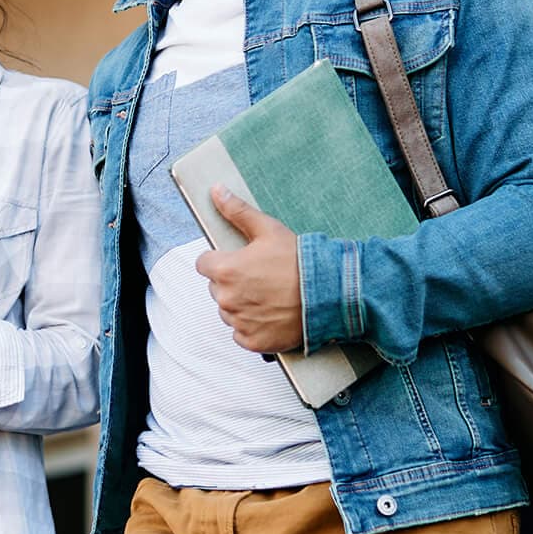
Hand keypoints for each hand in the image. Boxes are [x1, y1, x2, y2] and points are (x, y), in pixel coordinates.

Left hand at [193, 186, 303, 354]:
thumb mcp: (268, 230)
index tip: (238, 261)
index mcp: (225, 270)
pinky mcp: (252, 341)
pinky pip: (241, 333)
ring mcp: (239, 322)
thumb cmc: (300, 262)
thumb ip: (237, 211)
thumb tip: (217, 192)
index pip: (204, 264)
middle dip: (232, 283)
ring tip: (268, 296)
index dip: (221, 260)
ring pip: (229, 312)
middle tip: (260, 278)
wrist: (329, 294)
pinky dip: (253, 326)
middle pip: (217, 289)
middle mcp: (227, 299)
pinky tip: (271, 314)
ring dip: (242, 305)